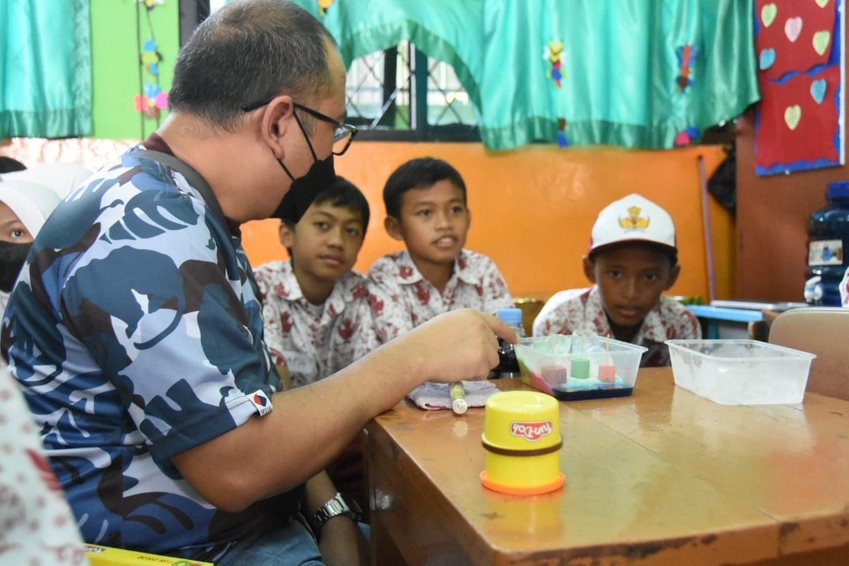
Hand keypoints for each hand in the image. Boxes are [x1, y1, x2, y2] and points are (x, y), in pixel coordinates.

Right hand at [389, 308, 516, 382]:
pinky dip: (473, 375)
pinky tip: (457, 369)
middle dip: (482, 357)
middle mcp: (482, 327)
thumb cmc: (425, 342)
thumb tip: (477, 341)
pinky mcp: (483, 360)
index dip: (507, 333)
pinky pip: (484, 373)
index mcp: (472, 316)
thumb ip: (467, 329)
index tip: (515, 340)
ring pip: (491, 362)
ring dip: (478, 367)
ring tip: (456, 363)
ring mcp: (484, 343)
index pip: (497, 324)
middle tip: (460, 359)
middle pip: (493, 348)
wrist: (418, 354)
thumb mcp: (448, 324)